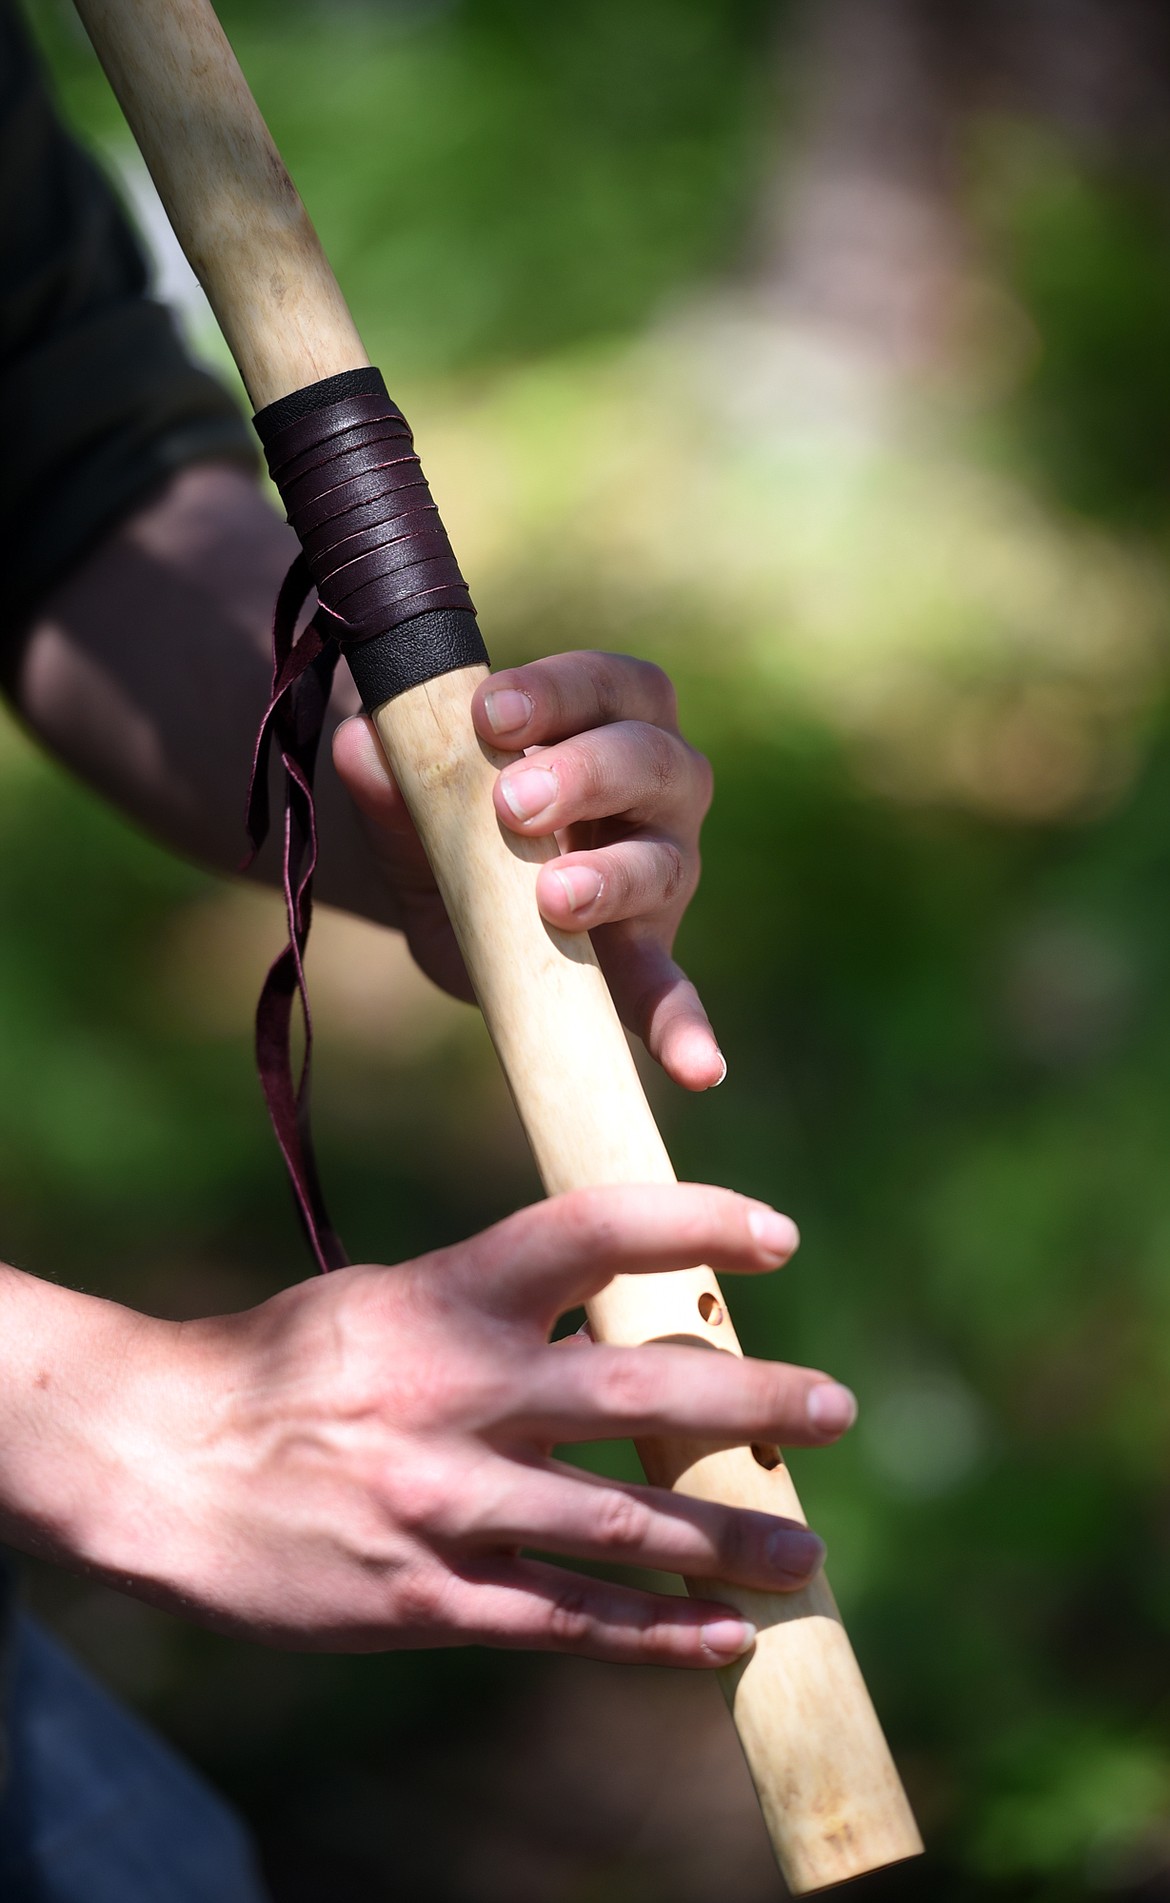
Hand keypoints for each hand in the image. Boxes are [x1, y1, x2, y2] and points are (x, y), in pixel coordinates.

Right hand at [29, 1187, 855, 1665]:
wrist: (159, 1465)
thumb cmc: (285, 1366)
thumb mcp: (388, 1299)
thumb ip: (496, 1308)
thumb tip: (626, 1316)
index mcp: (444, 1297)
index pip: (591, 1231)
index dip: (694, 1225)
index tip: (778, 1236)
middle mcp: (456, 1395)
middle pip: (638, 1394)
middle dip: (753, 1403)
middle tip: (838, 1410)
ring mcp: (445, 1505)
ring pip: (622, 1527)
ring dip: (729, 1542)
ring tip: (810, 1554)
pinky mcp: (427, 1598)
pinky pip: (563, 1622)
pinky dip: (652, 1634)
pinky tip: (720, 1640)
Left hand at [332, 652, 720, 1089]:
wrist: (457, 904)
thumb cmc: (457, 822)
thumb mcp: (415, 797)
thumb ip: (392, 775)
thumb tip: (360, 746)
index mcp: (614, 720)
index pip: (613, 686)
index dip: (561, 690)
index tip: (490, 714)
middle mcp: (659, 791)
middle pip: (654, 761)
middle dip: (588, 772)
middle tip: (515, 799)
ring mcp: (662, 872)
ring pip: (663, 862)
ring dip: (612, 877)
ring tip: (555, 898)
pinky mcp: (647, 955)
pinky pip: (674, 991)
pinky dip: (686, 1027)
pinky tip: (699, 1067)